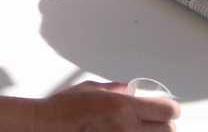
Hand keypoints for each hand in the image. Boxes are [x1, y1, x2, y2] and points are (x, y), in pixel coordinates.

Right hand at [38, 81, 179, 130]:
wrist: (46, 127)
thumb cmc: (62, 109)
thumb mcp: (87, 89)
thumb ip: (113, 89)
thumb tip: (129, 89)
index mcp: (122, 107)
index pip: (168, 110)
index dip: (166, 107)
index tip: (160, 105)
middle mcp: (128, 128)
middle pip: (169, 129)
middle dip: (161, 123)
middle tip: (149, 119)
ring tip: (134, 128)